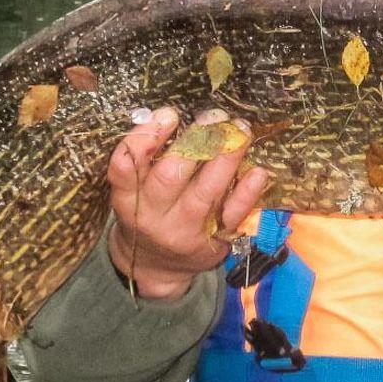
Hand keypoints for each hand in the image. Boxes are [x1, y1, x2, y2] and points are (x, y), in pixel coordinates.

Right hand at [105, 107, 273, 298]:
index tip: (168, 113)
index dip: (144, 138)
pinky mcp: (214, 242)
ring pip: (205, 192)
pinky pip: (232, 215)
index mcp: (127, 200)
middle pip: (170, 176)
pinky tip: (258, 171)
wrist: (157, 268)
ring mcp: (185, 231)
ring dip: (225, 157)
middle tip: (214, 116)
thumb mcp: (132, 192)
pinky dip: (247, 192)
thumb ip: (146, 160)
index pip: (125, 168)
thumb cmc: (146, 214)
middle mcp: (153, 217)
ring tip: (239, 130)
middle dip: (194, 141)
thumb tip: (174, 116)